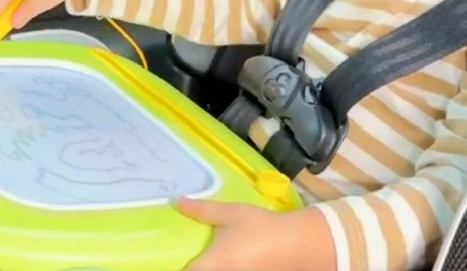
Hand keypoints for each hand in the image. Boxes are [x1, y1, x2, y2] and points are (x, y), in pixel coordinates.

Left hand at [176, 198, 334, 270]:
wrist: (299, 244)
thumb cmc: (261, 227)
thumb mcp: (231, 214)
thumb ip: (202, 210)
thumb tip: (177, 202)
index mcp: (212, 264)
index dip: (176, 267)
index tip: (168, 259)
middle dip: (192, 267)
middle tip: (190, 257)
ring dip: (208, 268)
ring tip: (204, 259)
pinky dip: (226, 268)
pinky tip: (228, 261)